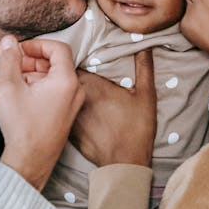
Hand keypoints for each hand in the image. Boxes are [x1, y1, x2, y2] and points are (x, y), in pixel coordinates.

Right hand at [0, 36, 83, 190]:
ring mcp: (70, 104)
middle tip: (10, 66)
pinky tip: (8, 98)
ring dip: (27, 77)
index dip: (37, 45)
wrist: (30, 161)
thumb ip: (9, 60)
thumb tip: (9, 41)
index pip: (58, 48)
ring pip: (49, 80)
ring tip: (3, 85)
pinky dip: (32, 91)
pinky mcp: (64, 115)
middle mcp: (74, 91)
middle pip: (54, 64)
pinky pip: (50, 95)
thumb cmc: (22, 126)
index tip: (19, 50)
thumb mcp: (10, 87)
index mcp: (66, 80)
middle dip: (29, 62)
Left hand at [71, 49, 155, 166]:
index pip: (74, 62)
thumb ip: (144, 67)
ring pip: (62, 96)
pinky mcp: (68, 130)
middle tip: (89, 75)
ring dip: (67, 92)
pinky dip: (67, 110)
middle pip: (66, 78)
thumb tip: (145, 45)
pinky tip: (83, 113)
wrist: (124, 163)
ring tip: (86, 93)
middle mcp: (74, 97)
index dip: (78, 59)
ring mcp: (69, 115)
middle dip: (71, 74)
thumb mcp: (146, 95)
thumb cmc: (136, 128)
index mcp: (91, 84)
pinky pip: (63, 113)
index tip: (88, 60)